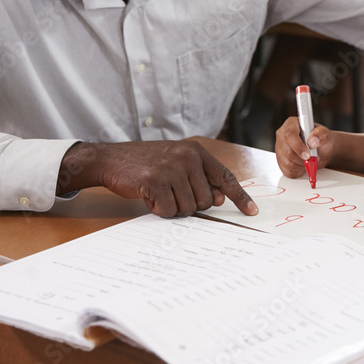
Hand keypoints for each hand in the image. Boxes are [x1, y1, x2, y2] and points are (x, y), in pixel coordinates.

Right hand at [58, 141, 257, 217]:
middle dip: (191, 204)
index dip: (240, 197)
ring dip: (173, 207)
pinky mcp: (155, 180)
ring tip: (159, 193)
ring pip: (188, 208)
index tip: (252, 212)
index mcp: (197, 152)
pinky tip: (149, 196)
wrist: (112, 159)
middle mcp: (187, 157)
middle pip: (206, 200)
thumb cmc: (146, 164)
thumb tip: (219, 199)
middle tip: (172, 193)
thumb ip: (199, 178)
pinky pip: (168, 210)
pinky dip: (159, 209)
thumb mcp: (177, 164)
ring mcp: (171, 168)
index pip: (225, 177)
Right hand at [275, 117, 335, 178]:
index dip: (298, 146)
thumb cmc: (321, 140)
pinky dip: (298, 171)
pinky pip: (287, 171)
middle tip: (313, 157)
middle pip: (287, 151)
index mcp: (291, 124)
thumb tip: (312, 141)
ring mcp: (280, 149)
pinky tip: (303, 164)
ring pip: (287, 163)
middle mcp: (282, 136)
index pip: (289, 134)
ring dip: (301, 165)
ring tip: (309, 159)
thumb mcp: (325, 134)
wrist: (321, 151)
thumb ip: (321, 135)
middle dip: (302, 158)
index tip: (308, 155)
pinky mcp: (280, 161)